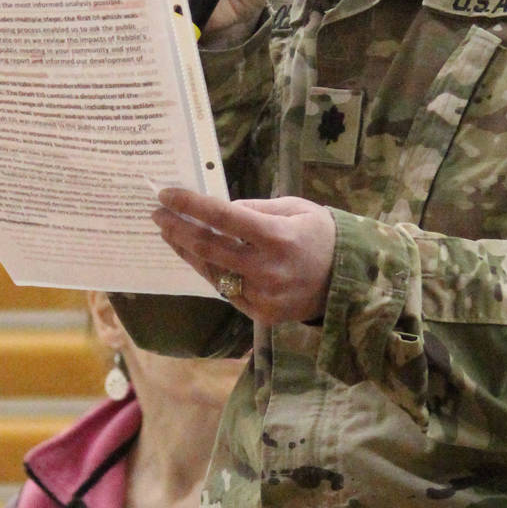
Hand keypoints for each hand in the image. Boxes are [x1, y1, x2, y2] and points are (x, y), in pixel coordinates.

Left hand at [153, 189, 335, 324]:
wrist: (349, 282)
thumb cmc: (321, 237)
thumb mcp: (296, 209)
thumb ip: (257, 208)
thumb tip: (221, 208)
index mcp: (277, 237)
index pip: (222, 217)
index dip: (190, 205)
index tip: (166, 194)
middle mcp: (267, 268)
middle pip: (208, 247)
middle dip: (177, 228)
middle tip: (157, 214)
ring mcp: (262, 295)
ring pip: (211, 271)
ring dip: (185, 251)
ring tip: (170, 234)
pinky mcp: (260, 313)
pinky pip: (225, 289)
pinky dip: (209, 270)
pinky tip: (196, 256)